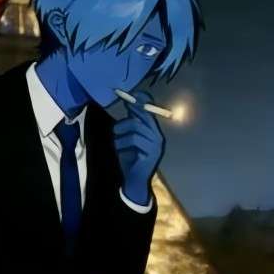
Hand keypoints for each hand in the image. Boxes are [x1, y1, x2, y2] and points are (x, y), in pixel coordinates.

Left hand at [113, 90, 164, 204]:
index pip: (150, 111)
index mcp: (153, 130)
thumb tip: (129, 102)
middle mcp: (157, 136)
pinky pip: (132, 140)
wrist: (134, 180)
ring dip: (120, 135)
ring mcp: (156, 145)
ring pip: (135, 128)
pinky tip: (122, 152)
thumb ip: (131, 121)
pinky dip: (122, 144)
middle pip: (143, 117)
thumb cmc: (130, 157)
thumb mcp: (129, 137)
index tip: (132, 94)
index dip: (142, 101)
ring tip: (117, 143)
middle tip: (116, 129)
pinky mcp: (151, 154)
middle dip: (127, 120)